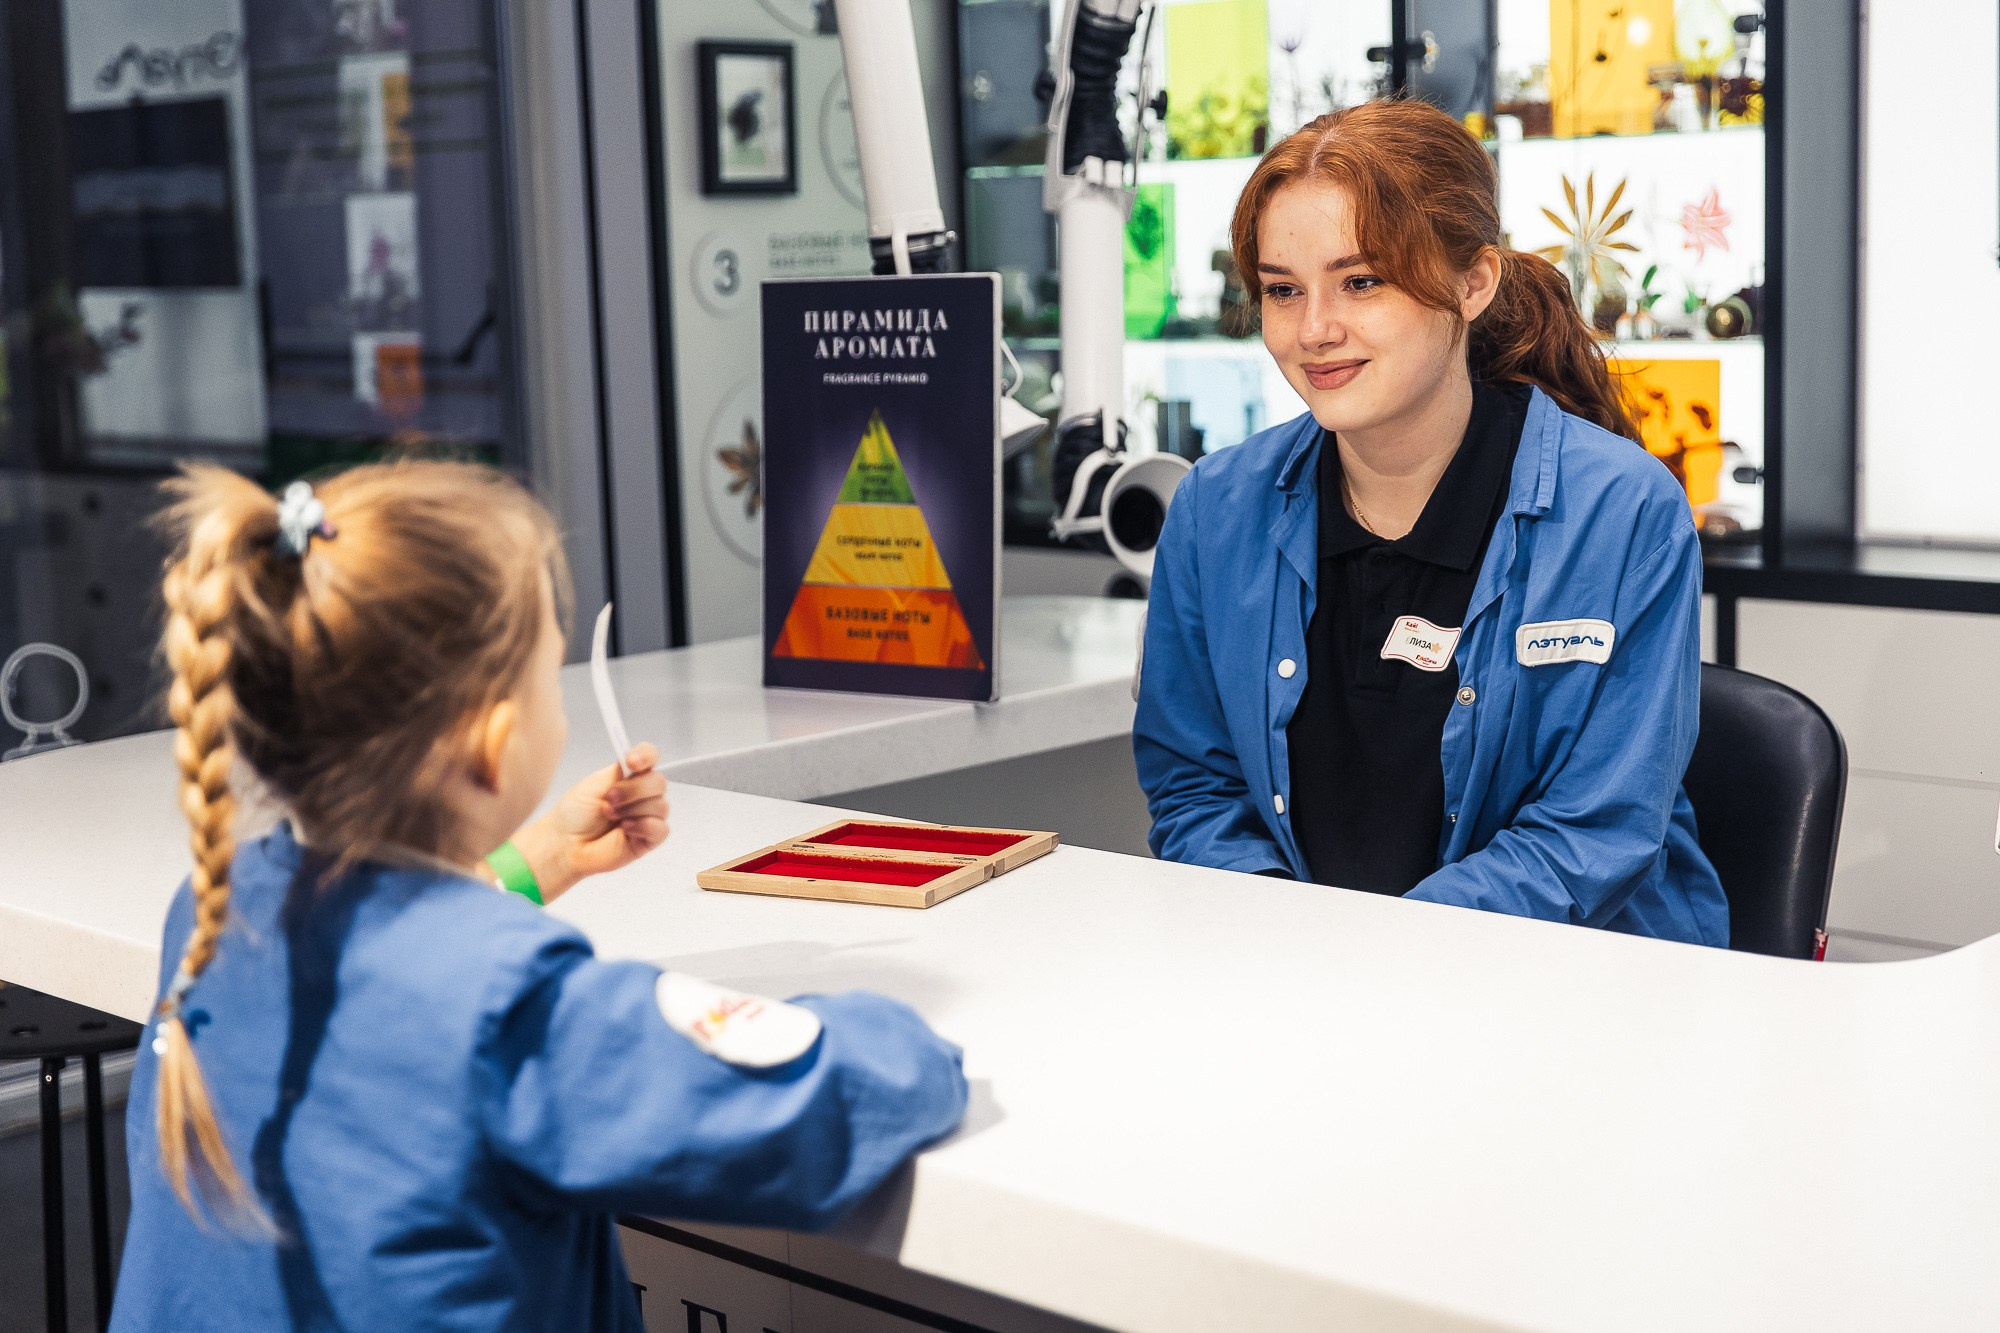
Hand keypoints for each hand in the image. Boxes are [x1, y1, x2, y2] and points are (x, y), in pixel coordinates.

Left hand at [512, 744, 667, 902]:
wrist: (565, 842)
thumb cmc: (574, 814)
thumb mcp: (595, 783)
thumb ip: (620, 770)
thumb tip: (634, 753)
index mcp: (628, 777)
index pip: (650, 757)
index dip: (646, 756)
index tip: (631, 761)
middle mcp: (640, 795)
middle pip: (659, 782)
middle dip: (633, 790)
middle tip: (609, 798)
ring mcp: (646, 816)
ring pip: (660, 805)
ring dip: (632, 810)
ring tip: (611, 816)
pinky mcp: (648, 839)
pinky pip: (661, 829)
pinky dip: (643, 826)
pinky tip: (625, 829)